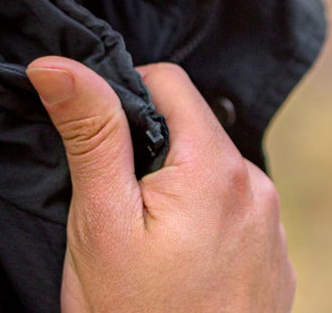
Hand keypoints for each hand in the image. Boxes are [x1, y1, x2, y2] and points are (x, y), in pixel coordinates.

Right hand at [26, 58, 294, 312]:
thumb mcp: (100, 220)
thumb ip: (90, 131)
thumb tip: (56, 61)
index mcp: (218, 168)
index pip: (168, 81)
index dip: (121, 98)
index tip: (96, 147)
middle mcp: (258, 190)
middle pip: (189, 127)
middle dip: (146, 150)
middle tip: (113, 208)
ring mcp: (273, 233)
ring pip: (208, 172)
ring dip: (173, 188)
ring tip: (142, 247)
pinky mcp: (274, 268)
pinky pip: (230, 215)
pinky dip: (199, 225)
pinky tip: (173, 271)